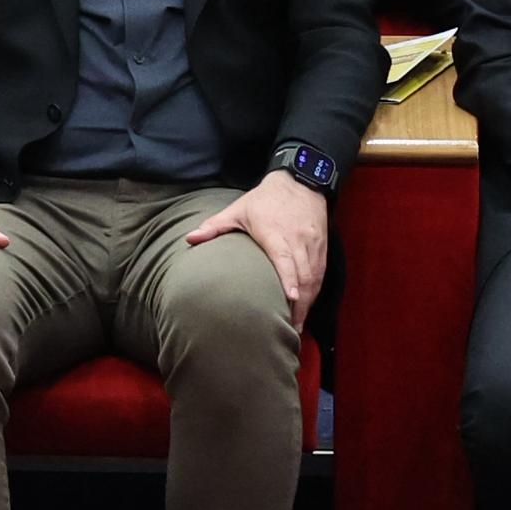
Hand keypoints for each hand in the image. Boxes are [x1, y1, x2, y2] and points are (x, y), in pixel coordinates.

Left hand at [186, 172, 329, 317]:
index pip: (285, 258)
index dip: (289, 279)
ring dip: (308, 302)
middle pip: (303, 275)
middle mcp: (297, 240)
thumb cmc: (265, 199)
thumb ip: (214, 226)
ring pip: (314, 277)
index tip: (291, 298)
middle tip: (291, 328)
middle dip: (300, 303)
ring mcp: (312, 244)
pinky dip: (314, 291)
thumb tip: (189, 239)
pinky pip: (320, 273)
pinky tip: (306, 306)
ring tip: (298, 324)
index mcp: (276, 233)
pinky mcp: (322, 247)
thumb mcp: (238, 210)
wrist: (300, 181)